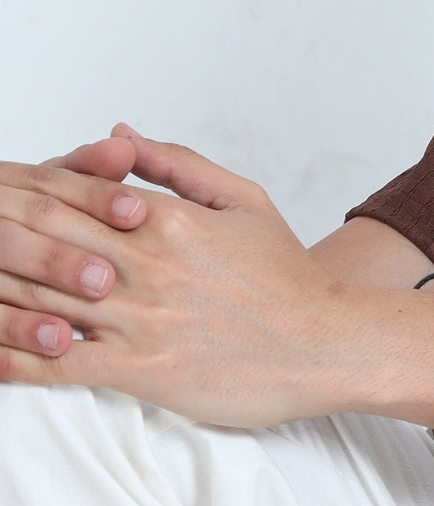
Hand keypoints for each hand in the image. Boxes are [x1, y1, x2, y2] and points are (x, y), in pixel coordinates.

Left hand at [0, 123, 351, 427]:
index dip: (19, 190)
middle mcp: (144, 265)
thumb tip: (117, 135)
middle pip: (40, 239)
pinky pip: (61, 365)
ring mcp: (140, 320)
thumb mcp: (242, 199)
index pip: (68, 192)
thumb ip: (175, 164)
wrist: (329, 343)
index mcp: (164, 217)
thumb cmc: (287, 276)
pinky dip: (17, 359)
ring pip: (38, 301)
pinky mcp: (143, 371)